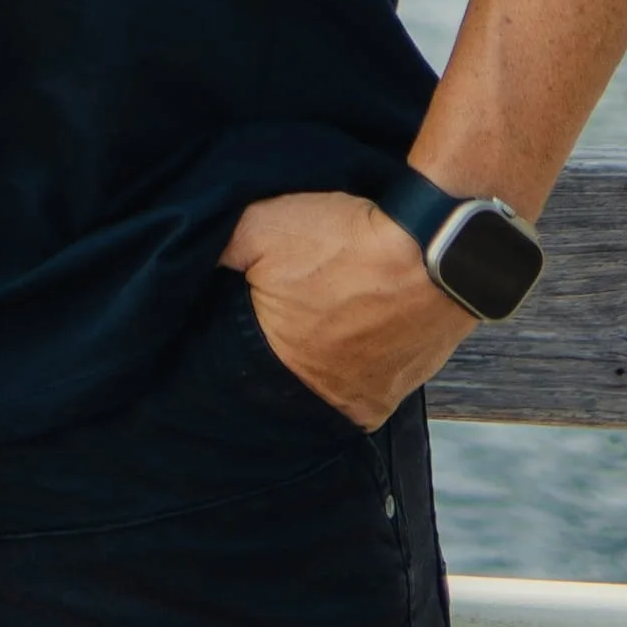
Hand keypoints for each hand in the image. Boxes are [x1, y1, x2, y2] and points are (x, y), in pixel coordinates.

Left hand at [222, 190, 472, 429]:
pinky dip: (363, 350)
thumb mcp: (261, 227)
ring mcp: (376, 396)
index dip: (238, 338)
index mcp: (288, 369)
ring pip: (333, 379)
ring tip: (324, 314)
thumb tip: (187, 260)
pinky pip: (373, 374)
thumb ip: (219, 248)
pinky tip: (358, 320)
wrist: (438, 246)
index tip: (238, 314)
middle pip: (291, 378)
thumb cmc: (347, 240)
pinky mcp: (410, 383)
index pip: (244, 369)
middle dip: (282, 349)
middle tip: (284, 311)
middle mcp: (333, 399)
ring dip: (326, 352)